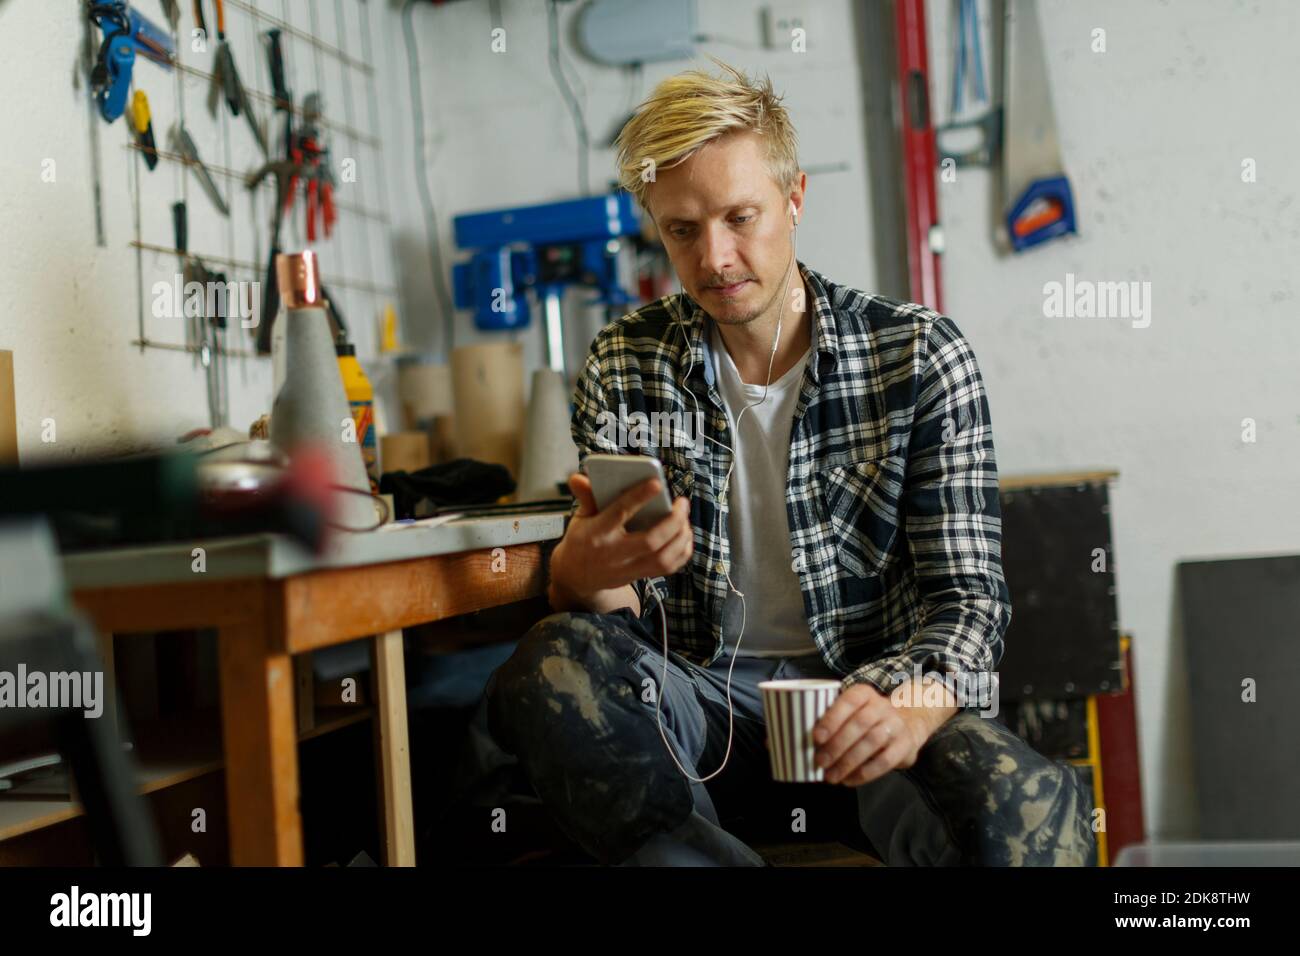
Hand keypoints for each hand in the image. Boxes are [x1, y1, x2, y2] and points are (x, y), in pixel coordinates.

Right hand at [549, 472, 692, 602]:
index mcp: (598, 532)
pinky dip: (681, 552)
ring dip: (681, 537)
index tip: (657, 483)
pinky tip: (684, 536)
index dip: (639, 497)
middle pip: (651, 541)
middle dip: (673, 521)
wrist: (575, 577)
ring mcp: (627, 568)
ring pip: (663, 559)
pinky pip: (667, 568)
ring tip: (685, 519)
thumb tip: (578, 477)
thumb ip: (586, 496)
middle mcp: (613, 553)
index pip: (620, 513)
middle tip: (682, 503)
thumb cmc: (582, 539)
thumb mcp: (580, 517)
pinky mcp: (637, 577)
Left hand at [812, 684, 931, 786]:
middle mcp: (882, 706)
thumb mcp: (850, 712)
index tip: (816, 737)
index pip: (848, 701)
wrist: (906, 725)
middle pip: (860, 723)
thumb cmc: (866, 720)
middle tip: (820, 762)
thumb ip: (827, 721)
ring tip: (831, 776)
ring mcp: (896, 725)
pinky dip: (865, 773)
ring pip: (872, 742)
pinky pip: (885, 761)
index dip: (832, 718)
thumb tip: (790, 742)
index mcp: (864, 694)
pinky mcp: (905, 745)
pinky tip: (849, 780)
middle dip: (837, 744)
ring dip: (848, 761)